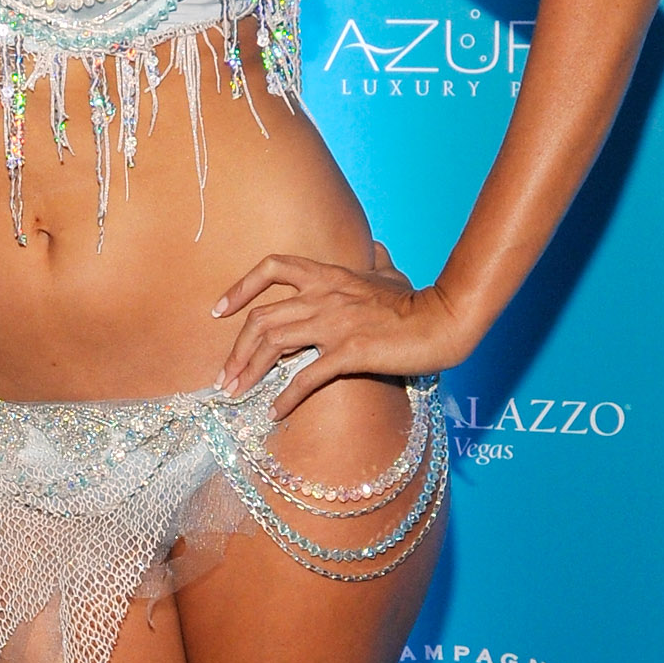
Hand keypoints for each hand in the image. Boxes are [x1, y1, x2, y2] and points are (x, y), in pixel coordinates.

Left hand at [213, 241, 467, 416]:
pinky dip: (285, 398)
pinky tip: (274, 413)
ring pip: (273, 346)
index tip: (219, 311)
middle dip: (235, 351)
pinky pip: (305, 377)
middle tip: (224, 378)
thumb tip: (375, 249)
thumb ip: (375, 262)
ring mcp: (335, 323)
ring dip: (247, 373)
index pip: (272, 267)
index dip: (240, 288)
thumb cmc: (418, 301)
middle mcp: (324, 296)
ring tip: (235, 395)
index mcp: (328, 275)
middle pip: (261, 319)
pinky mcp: (349, 352)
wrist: (444, 321)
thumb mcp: (391, 274)